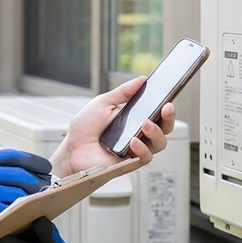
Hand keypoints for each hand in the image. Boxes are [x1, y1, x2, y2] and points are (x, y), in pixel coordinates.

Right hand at [0, 149, 51, 242]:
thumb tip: (19, 175)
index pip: (11, 155)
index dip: (32, 160)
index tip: (45, 167)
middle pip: (20, 174)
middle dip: (37, 182)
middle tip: (47, 189)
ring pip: (18, 194)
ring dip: (31, 201)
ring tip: (40, 205)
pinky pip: (10, 211)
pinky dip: (20, 215)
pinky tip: (27, 218)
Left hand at [50, 77, 174, 178]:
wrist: (72, 148)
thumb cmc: (85, 128)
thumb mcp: (103, 103)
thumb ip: (123, 92)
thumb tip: (142, 79)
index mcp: (135, 119)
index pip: (158, 113)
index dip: (166, 107)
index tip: (168, 98)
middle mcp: (139, 134)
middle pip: (165, 128)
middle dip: (169, 118)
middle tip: (166, 108)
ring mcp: (136, 149)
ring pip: (159, 143)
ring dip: (156, 132)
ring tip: (145, 124)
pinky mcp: (130, 163)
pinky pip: (145, 157)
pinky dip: (141, 148)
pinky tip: (134, 141)